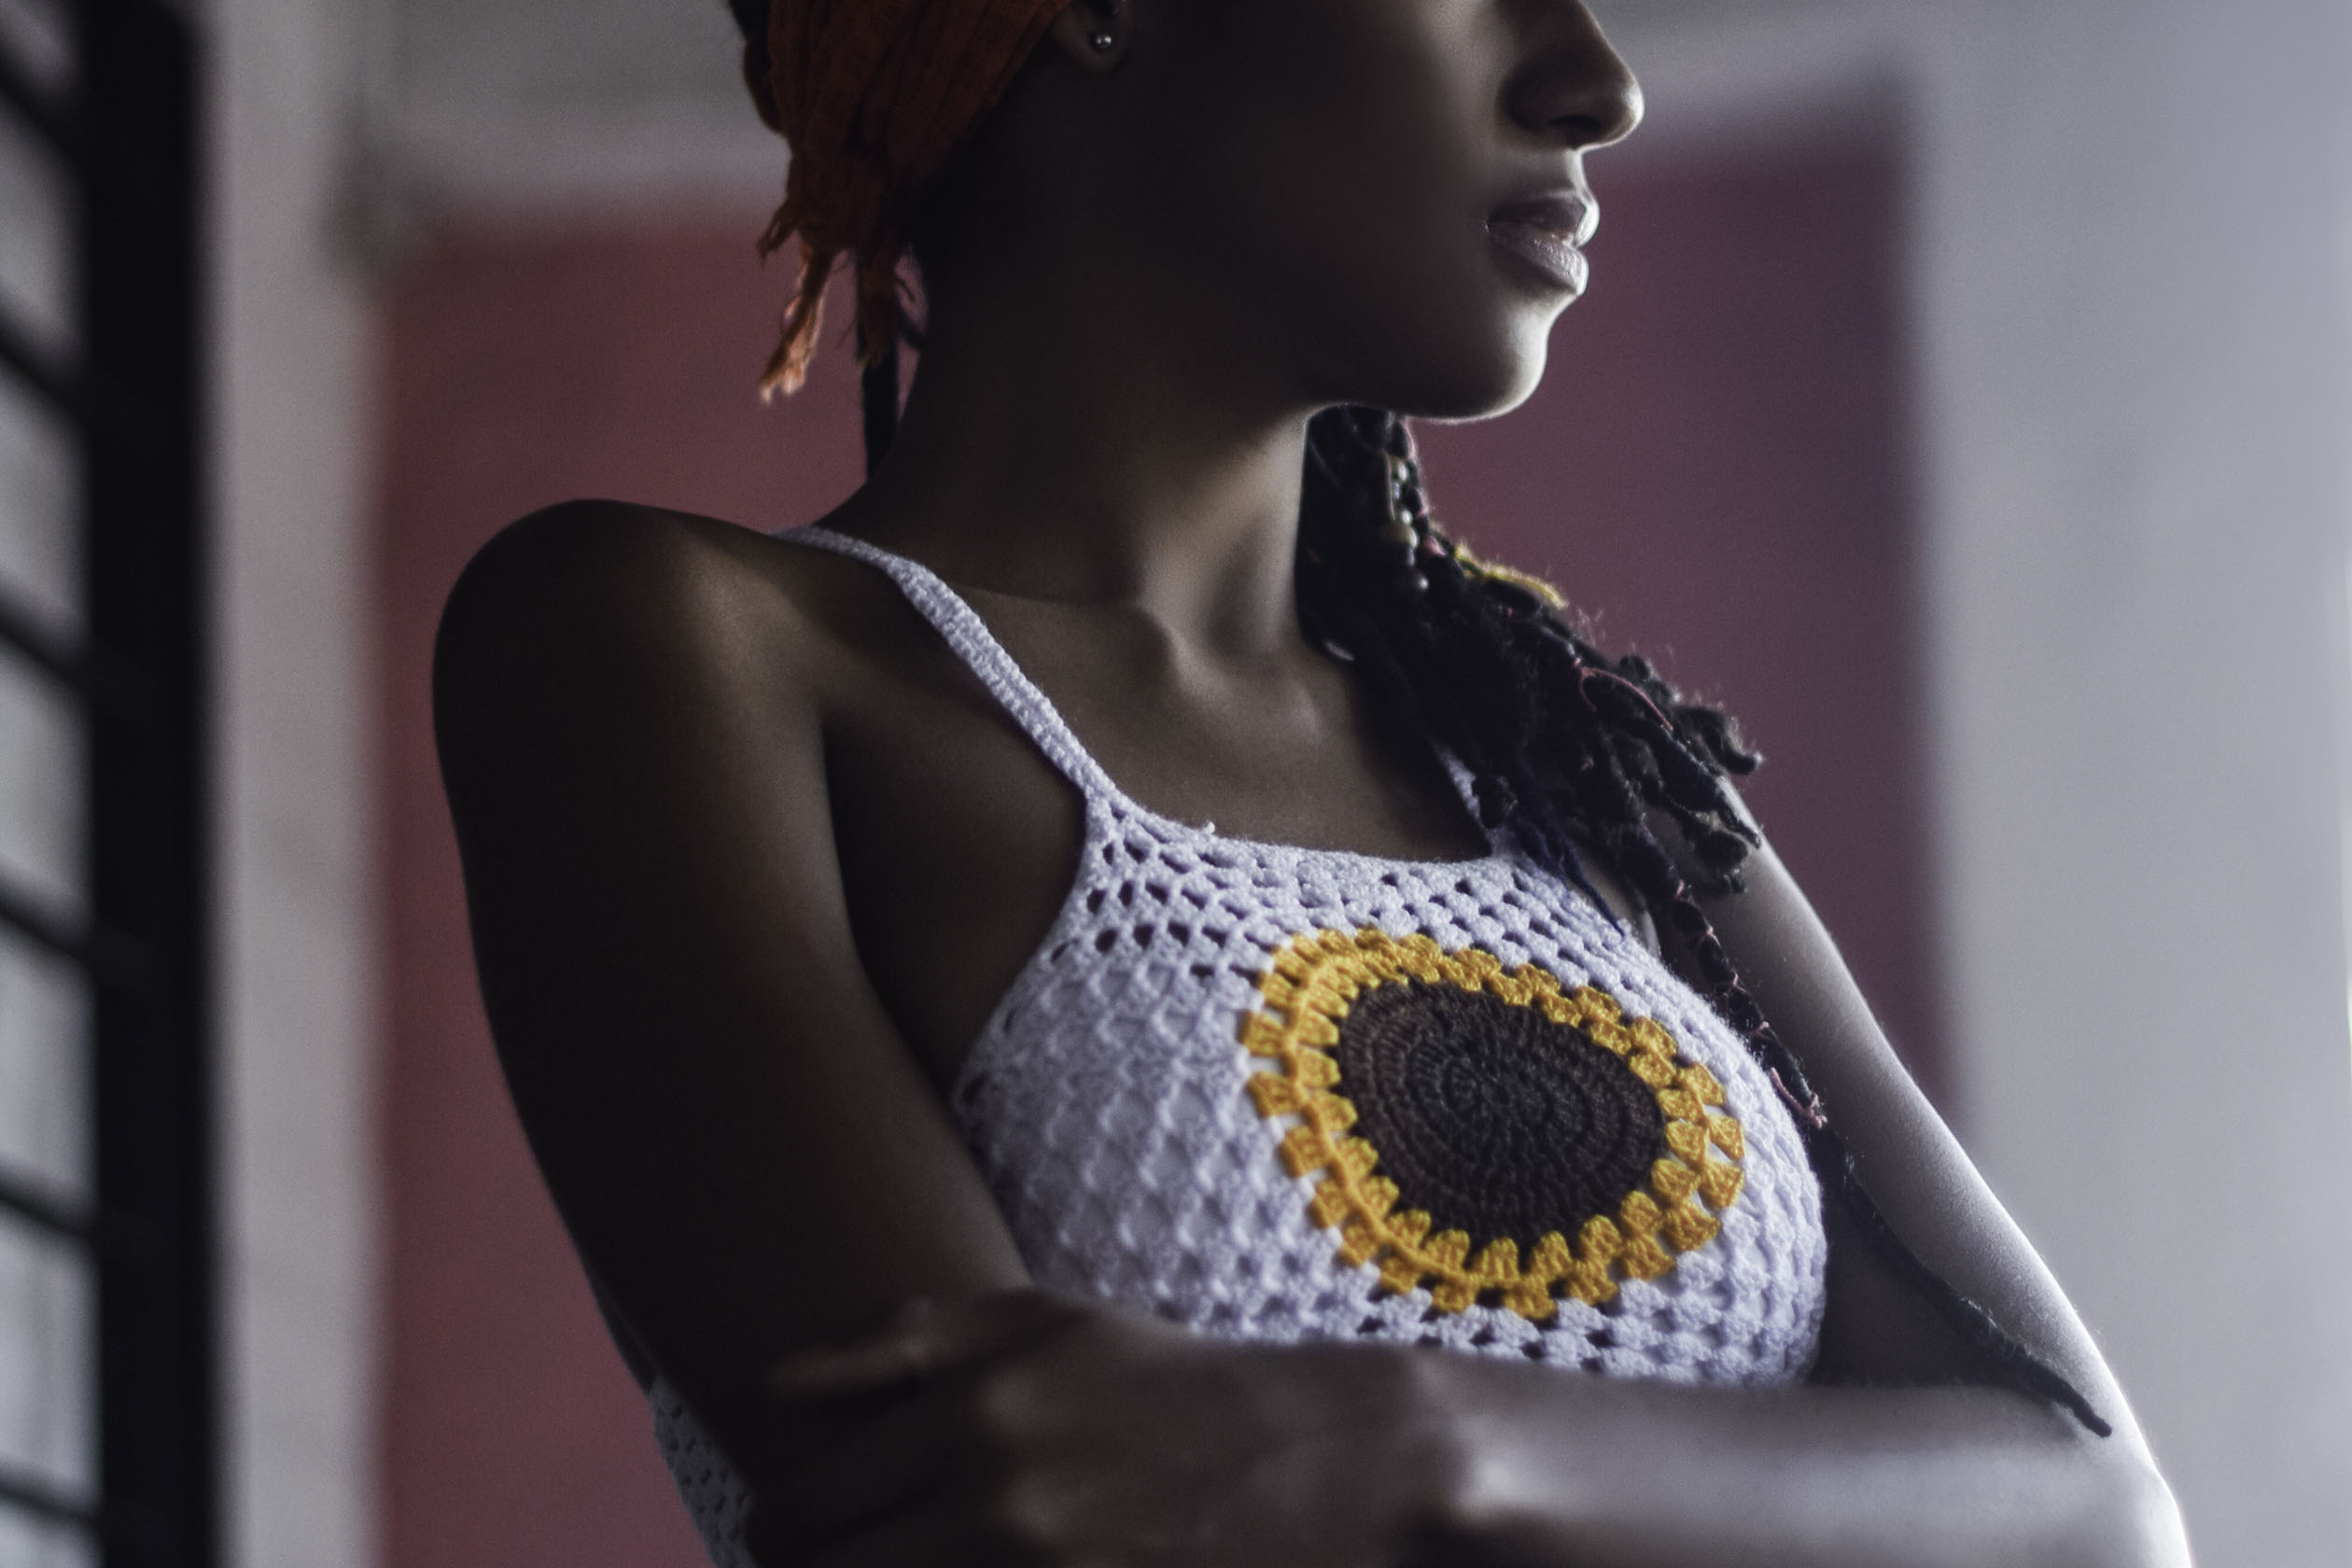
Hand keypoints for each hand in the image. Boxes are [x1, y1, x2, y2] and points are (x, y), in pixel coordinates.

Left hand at [743, 1289, 1464, 1566]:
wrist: (1323, 1459)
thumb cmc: (1164, 1383)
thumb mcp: (1042, 1325)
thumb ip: (902, 1343)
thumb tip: (773, 1383)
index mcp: (975, 1411)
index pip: (803, 1507)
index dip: (776, 1531)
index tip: (790, 1533)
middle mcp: (999, 1501)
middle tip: (822, 1564)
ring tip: (897, 1564)